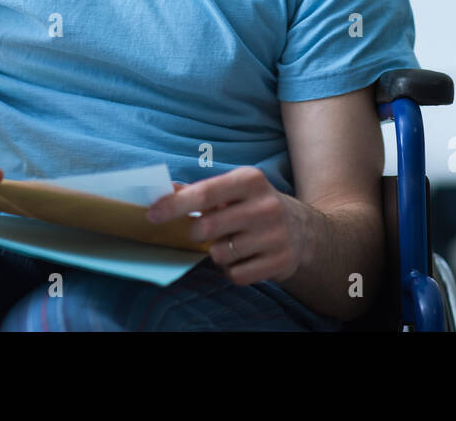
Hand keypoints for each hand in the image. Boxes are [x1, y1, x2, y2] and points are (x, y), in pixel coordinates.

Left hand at [145, 166, 307, 284]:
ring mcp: (275, 236)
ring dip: (216, 253)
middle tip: (203, 231)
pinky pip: (235, 275)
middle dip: (196, 234)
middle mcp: (265, 206)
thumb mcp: (233, 189)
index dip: (174, 205)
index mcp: (250, 180)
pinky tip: (244, 258)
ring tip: (231, 243)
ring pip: (219, 254)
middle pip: (207, 228)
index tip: (151, 214)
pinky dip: (232, 270)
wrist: (304, 231)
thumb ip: (198, 191)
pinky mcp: (280, 262)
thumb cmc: (255, 206)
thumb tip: (164, 191)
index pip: (204, 193)